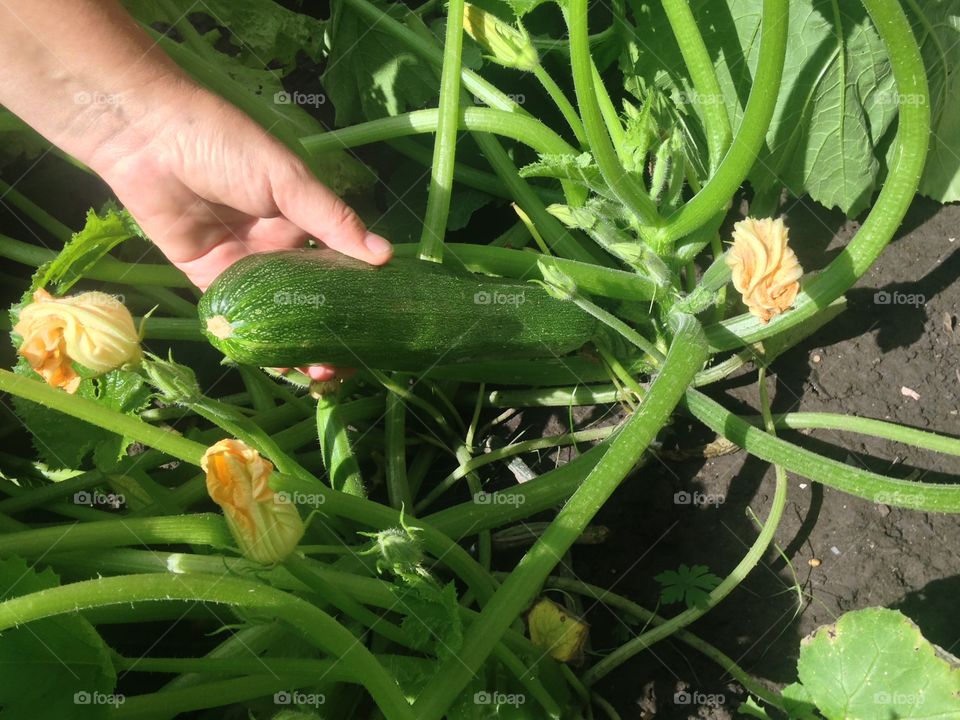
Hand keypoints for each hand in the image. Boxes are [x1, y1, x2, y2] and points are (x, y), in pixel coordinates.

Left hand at [88, 79, 391, 380]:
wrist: (146, 139)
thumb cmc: (225, 145)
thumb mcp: (287, 179)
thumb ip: (332, 220)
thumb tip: (385, 256)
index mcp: (304, 221)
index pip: (341, 266)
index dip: (358, 299)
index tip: (376, 329)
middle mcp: (279, 248)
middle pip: (311, 299)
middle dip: (328, 333)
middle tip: (341, 366)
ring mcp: (245, 265)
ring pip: (277, 315)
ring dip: (295, 345)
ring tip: (314, 374)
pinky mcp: (209, 280)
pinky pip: (237, 316)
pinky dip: (257, 340)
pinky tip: (275, 363)